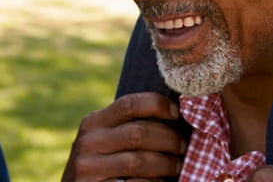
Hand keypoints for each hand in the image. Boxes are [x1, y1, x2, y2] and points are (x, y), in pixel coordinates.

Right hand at [61, 92, 185, 181]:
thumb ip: (125, 127)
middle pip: (138, 133)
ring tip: (178, 165)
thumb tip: (171, 112)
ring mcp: (89, 169)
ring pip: (139, 161)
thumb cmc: (100, 165)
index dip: (157, 105)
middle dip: (168, 139)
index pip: (129, 104)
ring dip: (166, 164)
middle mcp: (89, 142)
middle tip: (183, 146)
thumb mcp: (104, 140)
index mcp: (93, 122)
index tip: (176, 113)